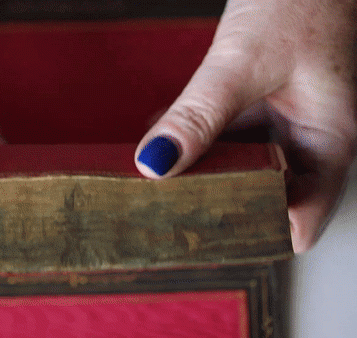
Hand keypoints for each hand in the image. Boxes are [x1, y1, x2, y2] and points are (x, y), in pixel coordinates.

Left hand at [135, 0, 355, 252]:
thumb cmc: (298, 2)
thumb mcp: (242, 65)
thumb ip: (198, 115)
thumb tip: (156, 163)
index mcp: (326, 145)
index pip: (299, 221)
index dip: (256, 235)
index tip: (204, 236)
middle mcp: (305, 143)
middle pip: (263, 200)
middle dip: (217, 205)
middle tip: (168, 209)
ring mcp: (281, 126)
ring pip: (237, 168)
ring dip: (199, 172)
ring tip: (156, 180)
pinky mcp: (257, 109)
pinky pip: (223, 137)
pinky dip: (195, 139)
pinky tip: (162, 136)